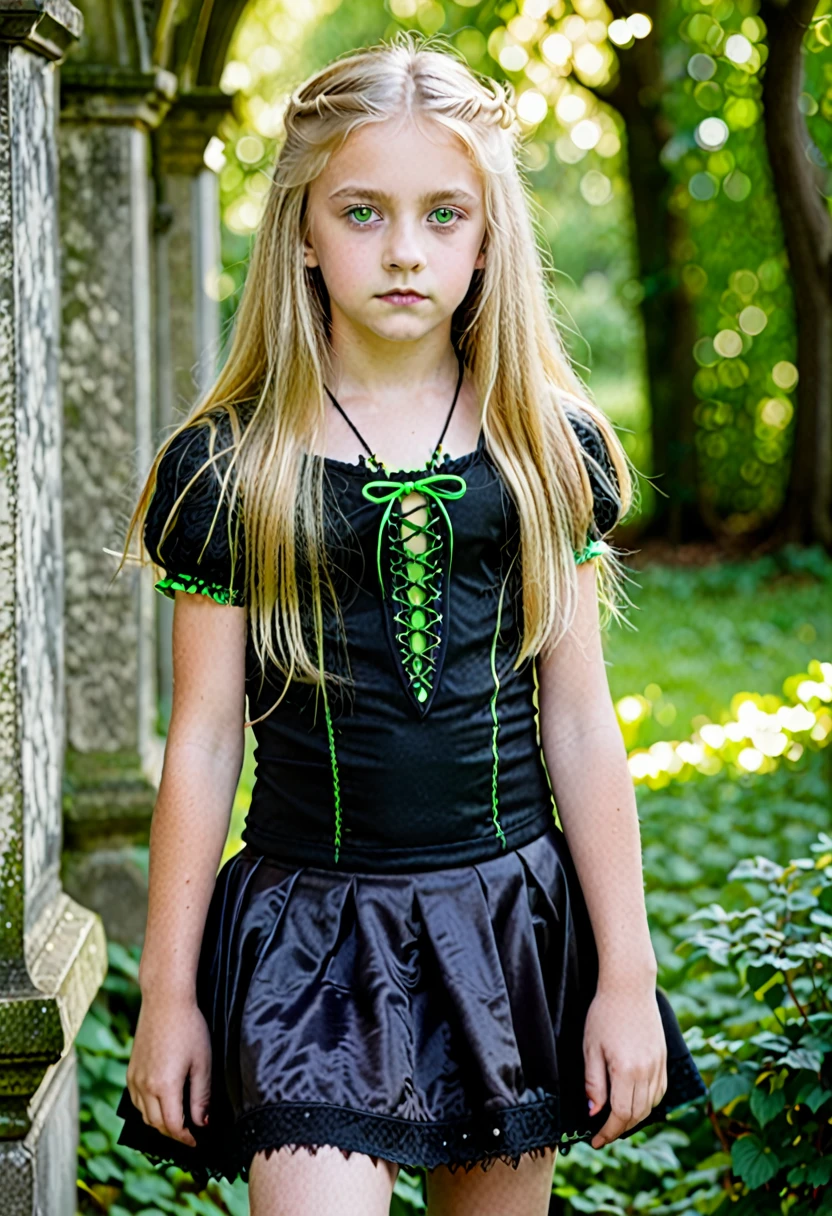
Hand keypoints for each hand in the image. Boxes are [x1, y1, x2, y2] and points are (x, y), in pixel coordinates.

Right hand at [126, 993, 211, 1146]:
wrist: (165, 1002)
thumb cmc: (189, 1028)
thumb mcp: (202, 1063)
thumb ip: (201, 1097)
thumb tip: (202, 1123)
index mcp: (164, 1087)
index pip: (173, 1127)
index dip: (186, 1138)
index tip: (197, 1140)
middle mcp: (144, 1086)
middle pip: (157, 1125)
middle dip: (174, 1134)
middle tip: (191, 1133)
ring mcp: (134, 1079)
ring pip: (144, 1115)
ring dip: (160, 1123)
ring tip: (179, 1121)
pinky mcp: (131, 1071)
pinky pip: (136, 1101)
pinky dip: (148, 1110)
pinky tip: (162, 1104)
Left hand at [583, 983, 666, 1148]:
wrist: (629, 986)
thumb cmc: (604, 1013)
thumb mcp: (590, 1048)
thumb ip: (594, 1083)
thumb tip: (594, 1113)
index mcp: (627, 1070)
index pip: (620, 1114)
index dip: (607, 1132)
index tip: (595, 1141)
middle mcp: (647, 1071)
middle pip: (636, 1114)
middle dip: (619, 1129)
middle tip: (601, 1134)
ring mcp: (658, 1064)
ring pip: (650, 1106)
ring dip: (634, 1118)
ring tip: (615, 1121)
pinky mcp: (663, 1058)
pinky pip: (659, 1091)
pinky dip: (648, 1103)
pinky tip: (634, 1101)